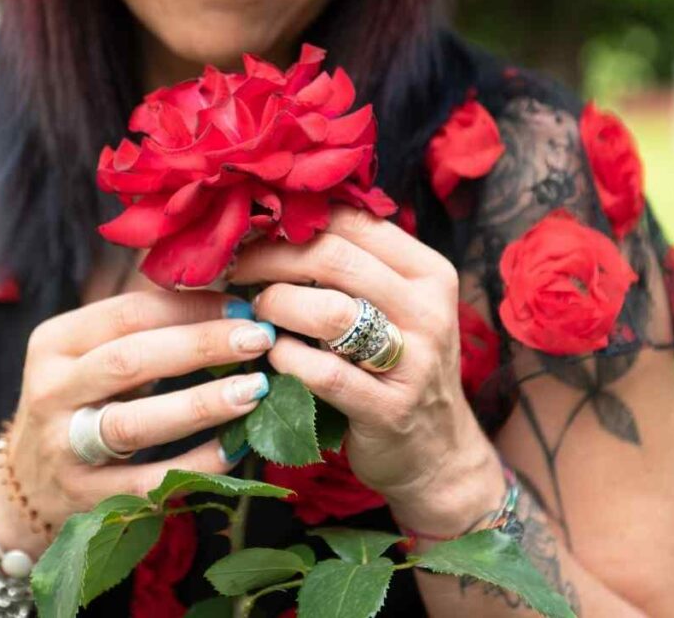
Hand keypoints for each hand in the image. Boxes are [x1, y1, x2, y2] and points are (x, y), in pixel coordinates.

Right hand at [0, 290, 274, 556]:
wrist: (27, 486)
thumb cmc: (78, 404)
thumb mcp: (88, 357)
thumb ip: (142, 329)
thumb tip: (226, 300)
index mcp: (55, 343)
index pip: (128, 313)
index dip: (190, 307)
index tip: (243, 308)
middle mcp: (52, 391)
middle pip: (131, 360)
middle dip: (202, 346)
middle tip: (259, 339)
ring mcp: (63, 446)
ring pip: (134, 423)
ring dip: (200, 404)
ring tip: (255, 390)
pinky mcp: (83, 496)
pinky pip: (147, 481)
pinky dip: (194, 465)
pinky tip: (233, 447)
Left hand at [230, 207, 502, 533]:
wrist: (437, 452)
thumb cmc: (398, 367)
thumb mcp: (395, 308)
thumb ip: (353, 268)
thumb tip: (277, 223)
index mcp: (429, 272)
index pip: (355, 221)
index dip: (294, 221)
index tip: (253, 230)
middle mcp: (428, 310)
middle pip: (335, 258)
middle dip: (272, 258)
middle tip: (235, 269)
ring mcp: (414, 362)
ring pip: (330, 311)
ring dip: (277, 305)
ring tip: (257, 313)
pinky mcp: (389, 409)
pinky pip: (324, 373)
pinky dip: (286, 359)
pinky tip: (272, 355)